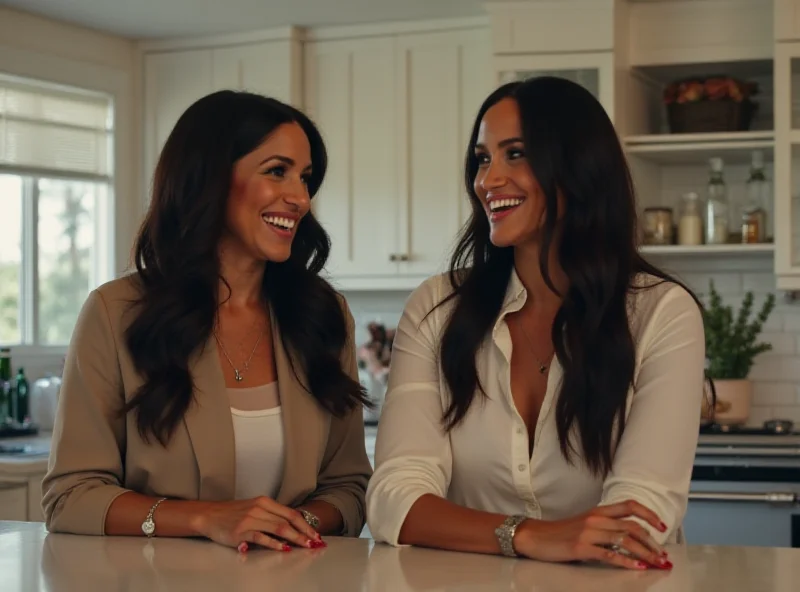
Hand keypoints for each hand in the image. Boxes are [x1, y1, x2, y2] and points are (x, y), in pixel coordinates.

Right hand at [191, 497, 324, 551]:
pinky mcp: (241, 531)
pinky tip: (283, 548)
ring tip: (304, 546)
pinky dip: (274, 543)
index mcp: (265, 502)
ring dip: (294, 538)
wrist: (210, 515)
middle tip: (315, 543)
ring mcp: (250, 519)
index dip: (305, 524)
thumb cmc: (233, 514)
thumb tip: (293, 528)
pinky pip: (261, 537)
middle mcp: (260, 508)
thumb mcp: (255, 509)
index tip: (315, 534)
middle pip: (287, 521)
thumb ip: (272, 516)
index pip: (291, 513)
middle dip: (304, 533)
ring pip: (278, 528)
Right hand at [513, 500, 671, 569]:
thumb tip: (630, 537)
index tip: (662, 526)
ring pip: (625, 541)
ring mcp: (589, 533)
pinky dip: (627, 562)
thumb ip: (606, 526)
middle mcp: (596, 519)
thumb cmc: (561, 532)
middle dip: (652, 542)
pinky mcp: (582, 548)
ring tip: (657, 563)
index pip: (629, 506)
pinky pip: (610, 554)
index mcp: (598, 511)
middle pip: (632, 527)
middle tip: (663, 555)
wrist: (536, 536)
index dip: (649, 514)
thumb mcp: (585, 523)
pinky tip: (638, 567)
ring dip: (646, 553)